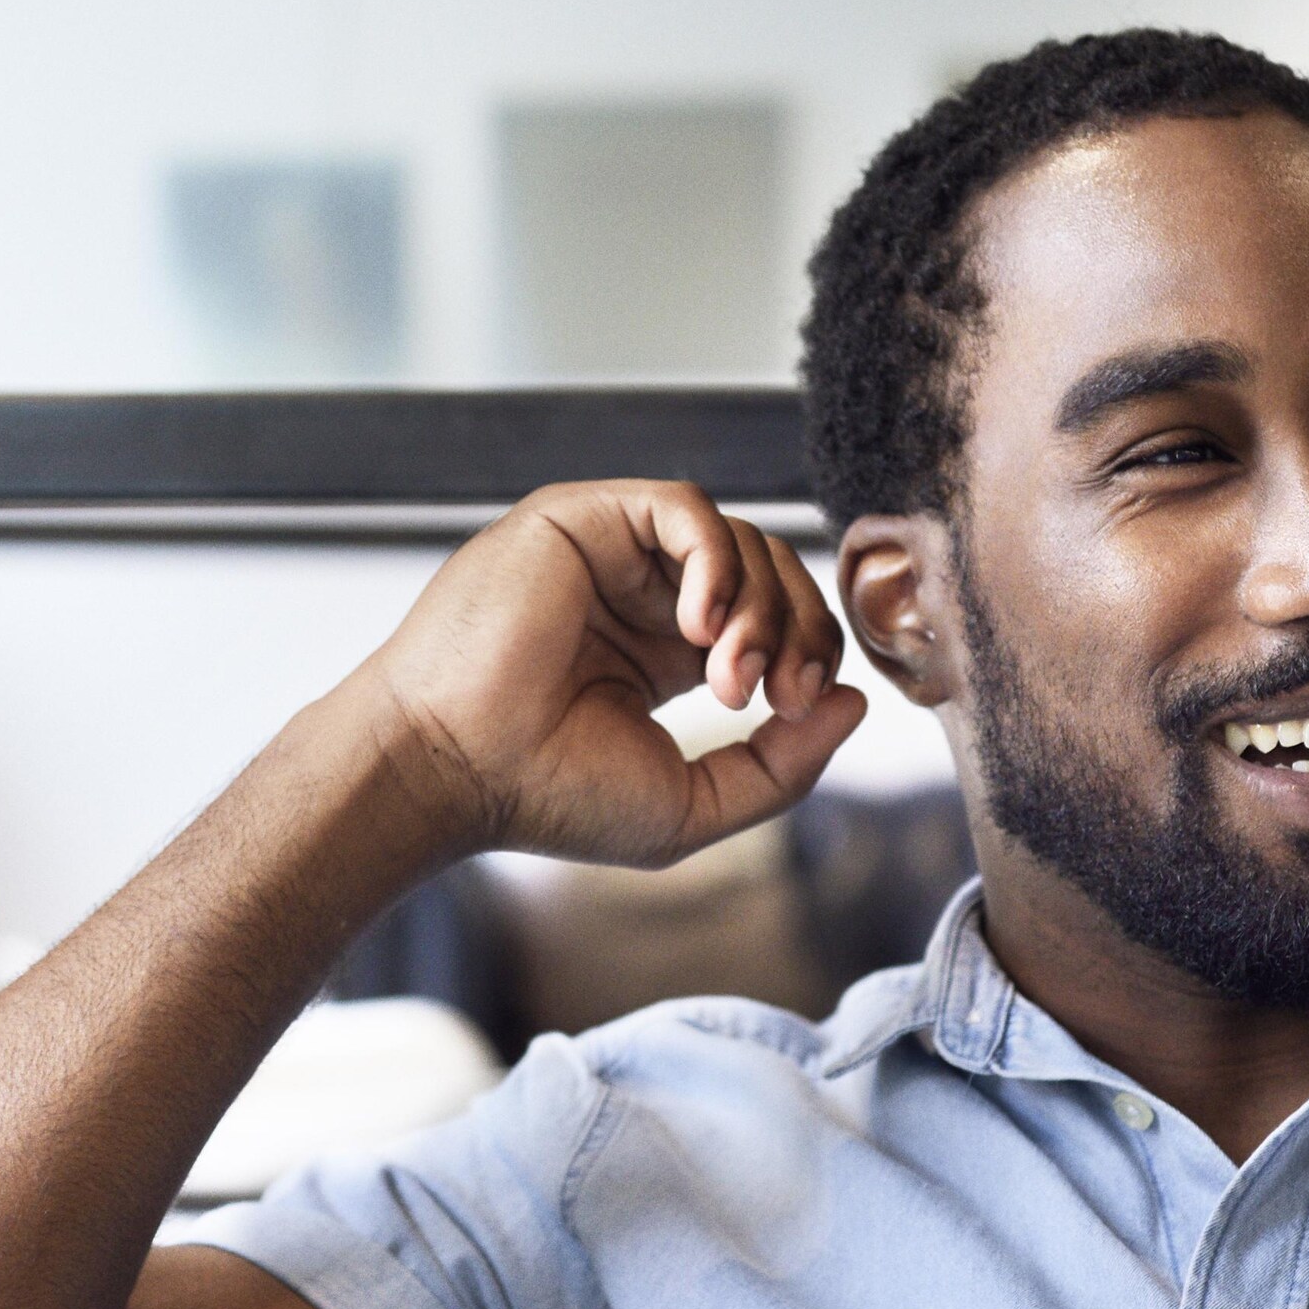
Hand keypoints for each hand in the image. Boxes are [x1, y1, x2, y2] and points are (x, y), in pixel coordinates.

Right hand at [334, 480, 868, 870]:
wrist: (457, 770)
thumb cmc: (550, 796)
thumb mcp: (694, 802)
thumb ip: (783, 764)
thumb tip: (851, 704)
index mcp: (667, 653)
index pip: (776, 620)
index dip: (808, 653)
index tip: (794, 710)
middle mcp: (643, 596)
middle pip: (770, 572)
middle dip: (796, 630)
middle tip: (773, 696)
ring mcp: (612, 553)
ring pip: (737, 538)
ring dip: (759, 607)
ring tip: (728, 675)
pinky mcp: (580, 519)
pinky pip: (683, 506)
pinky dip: (716, 559)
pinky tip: (702, 625)